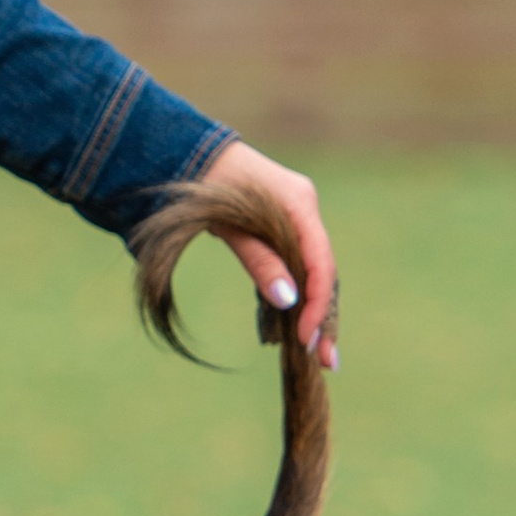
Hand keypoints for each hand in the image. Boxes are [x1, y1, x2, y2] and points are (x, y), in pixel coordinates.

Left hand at [206, 139, 337, 369]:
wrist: (188, 153)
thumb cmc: (205, 186)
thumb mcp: (229, 226)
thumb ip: (260, 260)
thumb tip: (287, 300)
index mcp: (298, 202)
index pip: (320, 261)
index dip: (317, 303)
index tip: (306, 338)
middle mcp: (305, 208)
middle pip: (324, 270)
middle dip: (325, 316)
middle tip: (327, 362)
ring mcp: (298, 216)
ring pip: (314, 270)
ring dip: (315, 311)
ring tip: (319, 354)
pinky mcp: (285, 226)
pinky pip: (299, 264)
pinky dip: (299, 295)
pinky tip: (299, 327)